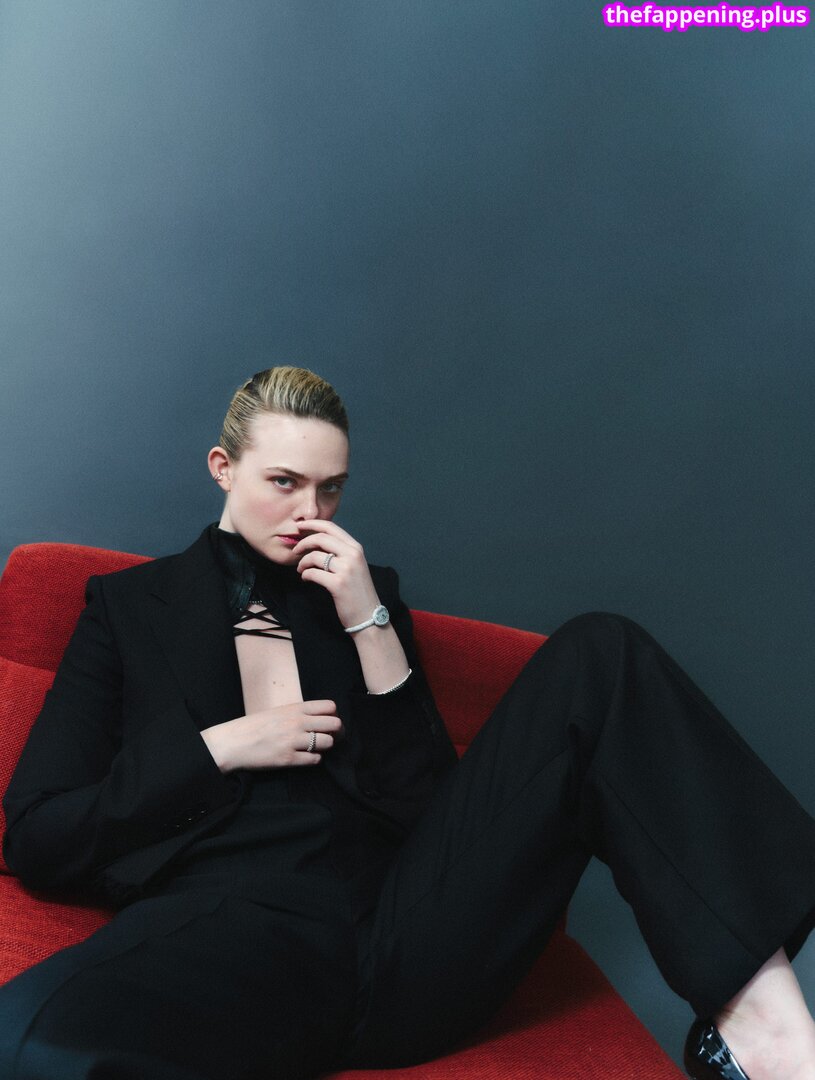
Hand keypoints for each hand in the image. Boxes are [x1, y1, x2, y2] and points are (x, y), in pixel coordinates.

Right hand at [201, 700, 341, 772]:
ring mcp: (293, 741)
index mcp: (295, 708)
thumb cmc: (254, 726)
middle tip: (330, 738)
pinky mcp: (288, 759)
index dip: (333, 715)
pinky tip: (305, 757)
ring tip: (315, 748)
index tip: (328, 723)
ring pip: (328, 743)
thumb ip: (298, 713)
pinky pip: (314, 760)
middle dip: (336, 733)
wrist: (233, 742)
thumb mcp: (278, 712)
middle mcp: (297, 722)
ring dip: (325, 747)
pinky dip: (314, 759)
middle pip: (335, 724)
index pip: (330, 707)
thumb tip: (320, 719)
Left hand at [293, 520, 380, 628]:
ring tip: (301, 569)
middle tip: (295, 550)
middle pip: (320, 538)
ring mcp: (346, 569)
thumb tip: (315, 541)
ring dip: (302, 562)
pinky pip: (313, 573)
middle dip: (303, 542)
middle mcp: (352, 555)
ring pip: (314, 556)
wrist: (368, 615)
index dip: (312, 524)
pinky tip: (305, 579)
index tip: (299, 526)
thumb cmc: (357, 591)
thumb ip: (339, 551)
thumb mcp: (354, 565)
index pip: (331, 527)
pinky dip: (305, 575)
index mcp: (356, 548)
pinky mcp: (338, 584)